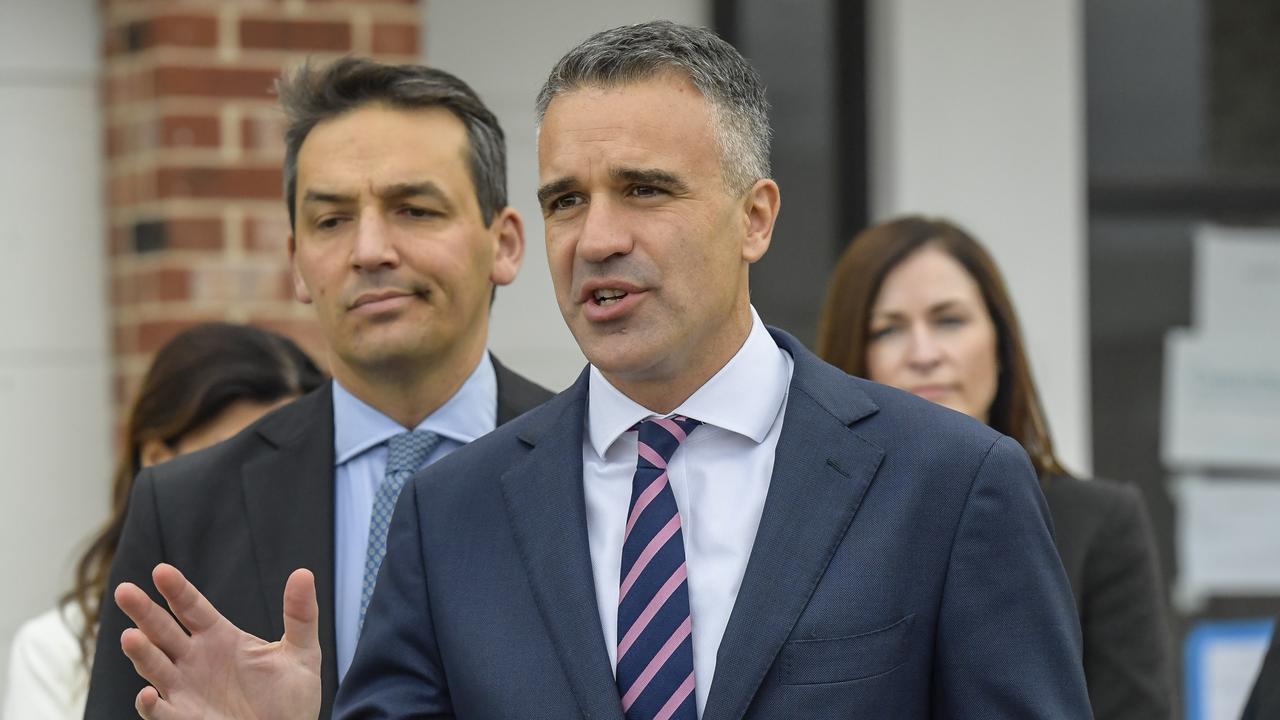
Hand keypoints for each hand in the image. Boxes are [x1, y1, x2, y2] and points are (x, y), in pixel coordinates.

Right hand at [116, 563, 321, 719]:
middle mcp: (195, 659)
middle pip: (162, 630)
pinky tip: (148, 694)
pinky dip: (151, 705)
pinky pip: (161, 711)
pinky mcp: (184, 718)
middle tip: (125, 591)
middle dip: (143, 611)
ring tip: (130, 636)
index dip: (176, 590)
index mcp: (219, 636)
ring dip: (141, 653)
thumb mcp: (301, 652)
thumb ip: (301, 614)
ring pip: (154, 666)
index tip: (161, 571)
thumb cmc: (292, 696)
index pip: (191, 607)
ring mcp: (185, 688)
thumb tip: (304, 573)